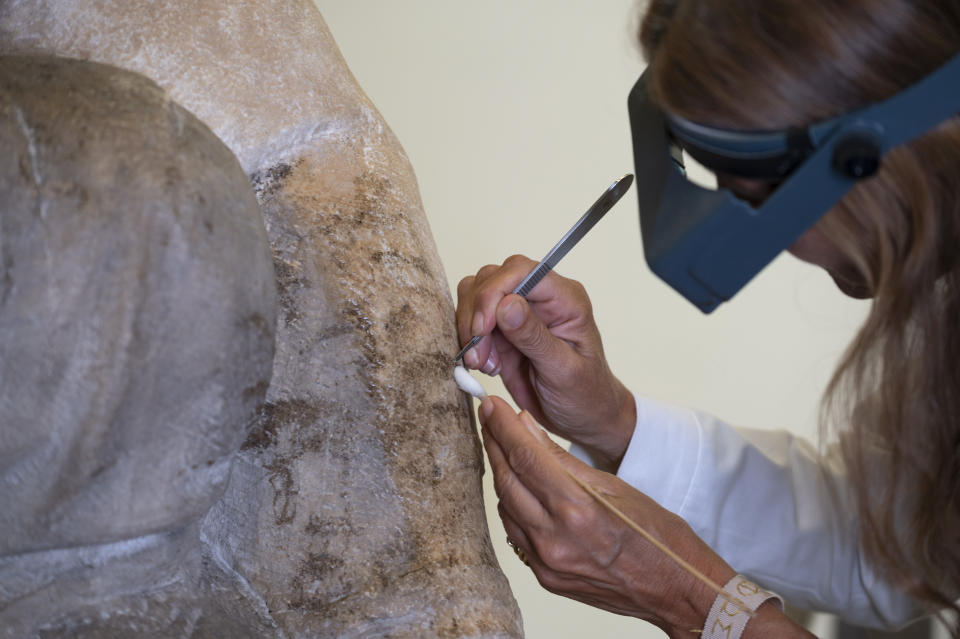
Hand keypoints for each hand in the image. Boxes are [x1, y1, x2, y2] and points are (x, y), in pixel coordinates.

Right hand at [456, 255, 634, 466]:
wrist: (582, 418)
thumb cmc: (585, 395)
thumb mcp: (564, 371)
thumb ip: (535, 337)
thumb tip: (507, 304)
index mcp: (565, 299)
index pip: (521, 271)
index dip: (494, 292)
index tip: (482, 327)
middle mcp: (541, 298)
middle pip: (493, 278)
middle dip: (477, 314)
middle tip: (480, 353)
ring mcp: (519, 311)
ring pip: (476, 295)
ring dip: (470, 329)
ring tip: (484, 363)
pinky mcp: (502, 329)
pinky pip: (472, 320)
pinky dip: (469, 342)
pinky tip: (486, 365)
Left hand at [479, 395, 732, 633]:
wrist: (675, 589)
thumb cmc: (657, 535)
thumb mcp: (614, 485)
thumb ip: (563, 459)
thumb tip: (528, 428)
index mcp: (577, 508)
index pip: (525, 456)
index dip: (503, 426)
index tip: (492, 405)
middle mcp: (554, 538)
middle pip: (507, 480)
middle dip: (494, 443)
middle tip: (488, 418)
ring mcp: (547, 562)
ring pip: (505, 506)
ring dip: (500, 473)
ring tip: (500, 446)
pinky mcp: (545, 577)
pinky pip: (514, 533)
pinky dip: (511, 505)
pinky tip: (515, 487)